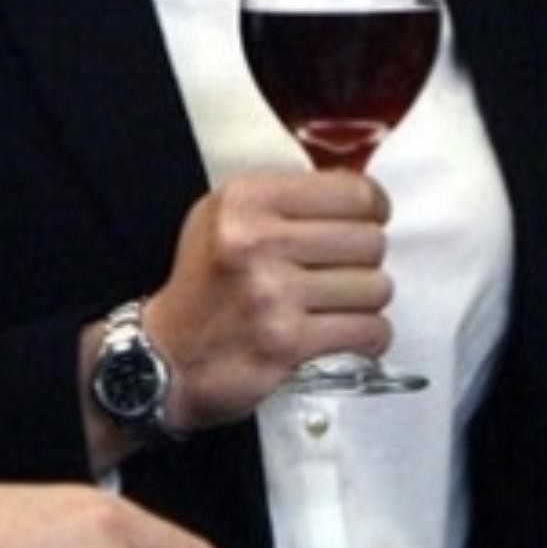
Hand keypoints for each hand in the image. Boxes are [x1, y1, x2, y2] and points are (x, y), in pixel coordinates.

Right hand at [144, 170, 392, 430]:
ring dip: (365, 300)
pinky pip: (371, 331)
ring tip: (335, 303)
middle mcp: (256, 241)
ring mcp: (273, 293)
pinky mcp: (289, 342)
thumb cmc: (203, 284)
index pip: (351, 192)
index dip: (373, 207)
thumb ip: (283, 199)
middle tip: (342, 269)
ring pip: (376, 287)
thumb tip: (360, 196)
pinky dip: (367, 336)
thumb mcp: (222, 217)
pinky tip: (342, 332)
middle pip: (369, 240)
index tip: (368, 219)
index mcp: (244, 201)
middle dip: (364, 258)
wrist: (170, 355)